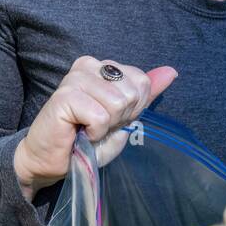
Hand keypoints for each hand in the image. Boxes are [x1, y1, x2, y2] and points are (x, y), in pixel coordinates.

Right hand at [13, 56, 177, 198]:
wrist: (53, 160)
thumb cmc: (87, 139)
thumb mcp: (125, 117)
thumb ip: (146, 94)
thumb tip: (172, 71)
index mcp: (104, 66)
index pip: (141, 81)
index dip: (132, 109)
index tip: (110, 119)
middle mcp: (89, 65)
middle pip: (132, 91)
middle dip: (120, 117)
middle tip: (96, 125)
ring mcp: (75, 78)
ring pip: (117, 103)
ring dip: (106, 126)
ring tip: (87, 128)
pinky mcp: (64, 95)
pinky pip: (100, 116)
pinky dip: (94, 132)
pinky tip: (78, 132)